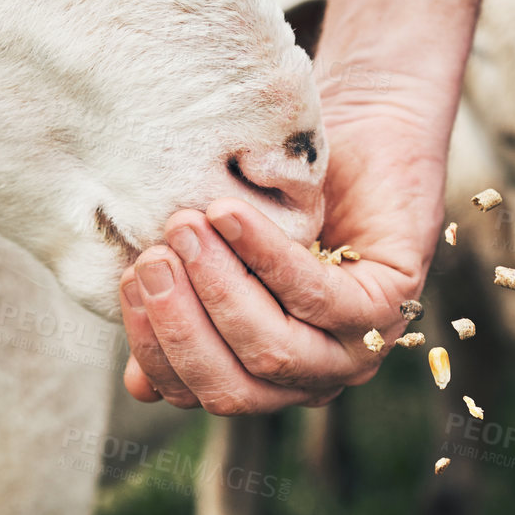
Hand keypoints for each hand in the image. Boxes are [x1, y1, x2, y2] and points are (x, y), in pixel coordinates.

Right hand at [118, 81, 451, 414]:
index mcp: (262, 370)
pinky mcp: (388, 302)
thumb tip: (137, 385)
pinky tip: (229, 216)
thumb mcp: (215, 249)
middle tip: (151, 259)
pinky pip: (318, 297)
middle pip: (232, 388)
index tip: (127, 284)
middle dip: (181, 327)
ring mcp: (355, 345)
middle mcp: (310, 374)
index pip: (197, 392)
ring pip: (274, 352)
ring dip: (219, 290)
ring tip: (184, 228)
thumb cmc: (274, 185)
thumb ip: (182, 307)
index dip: (155, 350)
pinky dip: (266, 258)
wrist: (357, 122)